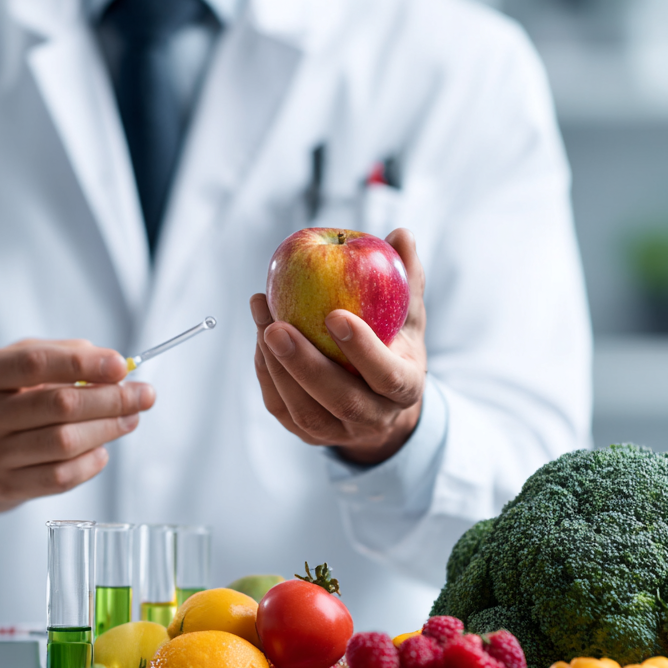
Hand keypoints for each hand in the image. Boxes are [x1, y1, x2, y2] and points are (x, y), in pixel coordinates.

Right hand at [0, 339, 154, 525]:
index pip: (34, 363)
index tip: (121, 365)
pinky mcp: (6, 488)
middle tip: (144, 395)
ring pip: (64, 442)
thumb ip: (60, 355)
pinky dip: (91, 462)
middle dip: (111, 398)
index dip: (83, 364)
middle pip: (58, 405)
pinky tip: (102, 449)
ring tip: (131, 418)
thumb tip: (112, 365)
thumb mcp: (13, 367)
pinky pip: (61, 477)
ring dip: (108, 428)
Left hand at [251, 228, 426, 465]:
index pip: (386, 375)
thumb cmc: (394, 346)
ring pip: (303, 409)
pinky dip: (266, 372)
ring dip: (277, 366)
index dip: (363, 349)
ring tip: (262, 320)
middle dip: (305, 364)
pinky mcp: (306, 433)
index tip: (335, 315)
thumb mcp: (408, 316)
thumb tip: (401, 234)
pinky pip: (280, 406)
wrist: (379, 402)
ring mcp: (338, 432)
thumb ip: (407, 278)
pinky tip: (259, 334)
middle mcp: (374, 419)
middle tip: (277, 326)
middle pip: (340, 400)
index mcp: (405, 389)